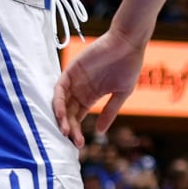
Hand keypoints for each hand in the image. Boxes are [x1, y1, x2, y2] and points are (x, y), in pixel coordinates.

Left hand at [53, 28, 146, 147]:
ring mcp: (74, 80)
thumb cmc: (129, 65)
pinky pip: (59, 89)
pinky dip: (58, 102)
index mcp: (90, 96)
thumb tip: (99, 132)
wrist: (129, 43)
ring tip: (66, 132)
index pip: (77, 117)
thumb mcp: (121, 93)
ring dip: (61, 118)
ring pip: (61, 103)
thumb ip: (110, 111)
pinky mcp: (71, 70)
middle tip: (73, 142)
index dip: (76, 131)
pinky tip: (61, 114)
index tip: (80, 145)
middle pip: (67, 113)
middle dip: (69, 129)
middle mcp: (79, 90)